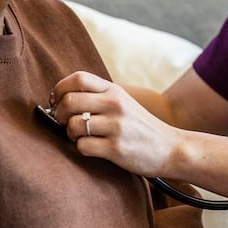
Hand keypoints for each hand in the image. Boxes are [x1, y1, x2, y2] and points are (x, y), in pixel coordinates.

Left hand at [49, 71, 179, 176]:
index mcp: (114, 90)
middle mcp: (115, 104)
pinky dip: (81, 149)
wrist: (170, 148)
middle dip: (59, 114)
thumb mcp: (123, 102)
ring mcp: (116, 126)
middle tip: (64, 122)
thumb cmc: (140, 127)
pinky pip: (83, 146)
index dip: (60, 88)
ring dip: (70, 134)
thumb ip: (98, 97)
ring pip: (73, 125)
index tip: (56, 101)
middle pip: (69, 100)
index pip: (78, 78)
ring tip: (81, 137)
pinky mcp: (116, 148)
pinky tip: (92, 148)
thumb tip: (60, 100)